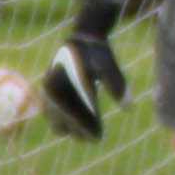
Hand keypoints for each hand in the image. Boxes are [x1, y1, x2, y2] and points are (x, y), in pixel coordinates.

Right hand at [43, 16, 126, 141]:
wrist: (81, 37)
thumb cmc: (97, 54)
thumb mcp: (109, 68)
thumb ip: (118, 88)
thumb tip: (128, 109)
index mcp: (72, 89)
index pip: (79, 120)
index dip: (89, 132)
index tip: (98, 137)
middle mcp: (57, 92)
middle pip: (66, 126)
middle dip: (79, 132)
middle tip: (92, 135)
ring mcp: (49, 92)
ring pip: (55, 123)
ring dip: (67, 128)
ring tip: (82, 129)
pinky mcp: (45, 89)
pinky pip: (48, 114)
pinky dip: (58, 119)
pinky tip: (71, 118)